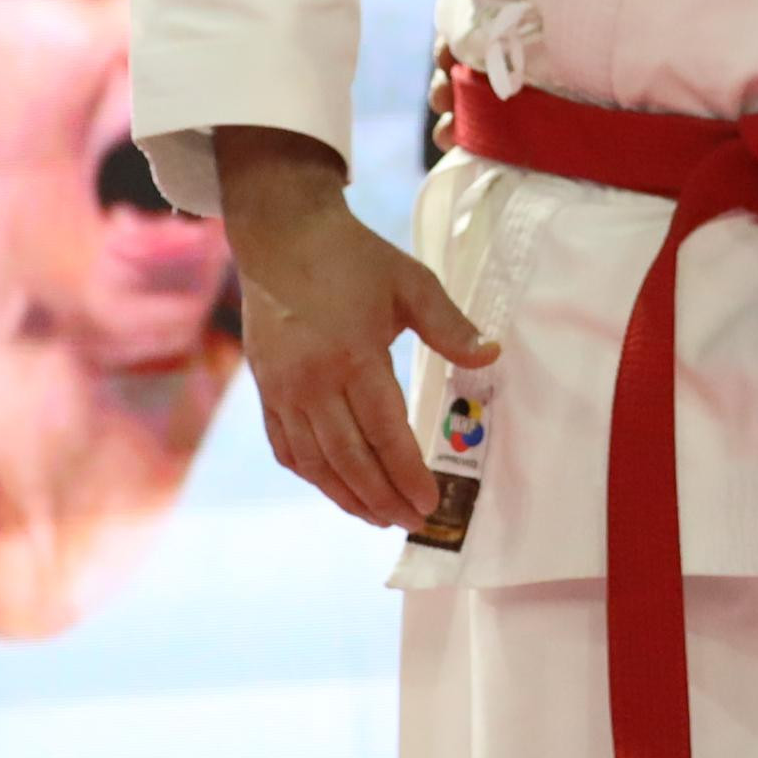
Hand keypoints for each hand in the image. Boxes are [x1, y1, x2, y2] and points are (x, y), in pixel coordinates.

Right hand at [217, 125, 494, 532]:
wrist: (281, 236)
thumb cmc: (353, 258)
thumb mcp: (411, 283)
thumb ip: (451, 325)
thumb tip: (492, 356)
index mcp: (353, 356)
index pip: (384, 432)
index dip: (407, 473)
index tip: (430, 501)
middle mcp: (312, 382)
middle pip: (349, 458)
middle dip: (382, 497)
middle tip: (411, 521)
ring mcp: (283, 390)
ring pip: (315, 462)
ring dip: (347, 496)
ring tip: (378, 516)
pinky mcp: (265, 389)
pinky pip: (287, 447)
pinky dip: (312, 474)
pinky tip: (335, 487)